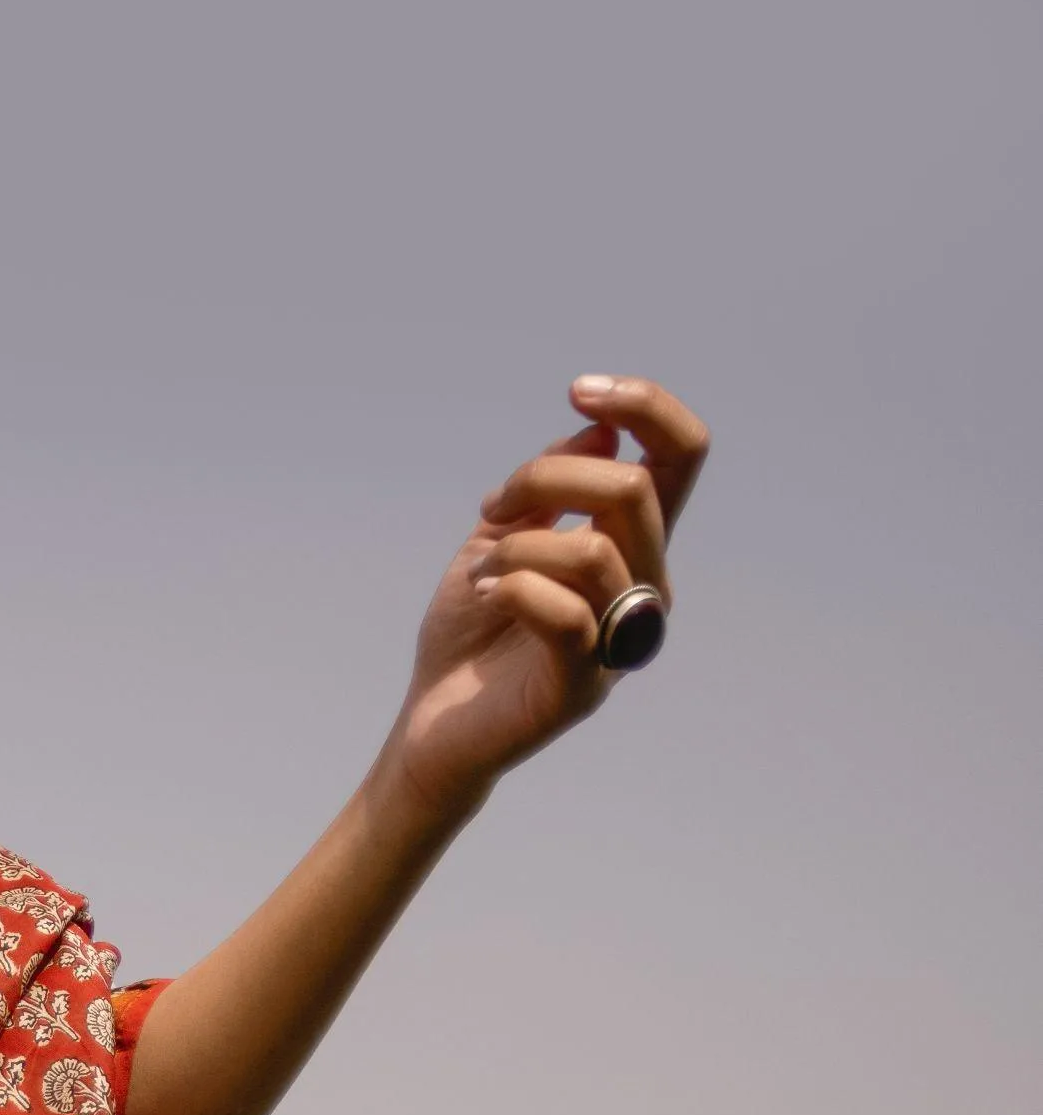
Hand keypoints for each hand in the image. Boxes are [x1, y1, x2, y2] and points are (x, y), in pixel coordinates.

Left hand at [386, 376, 709, 827]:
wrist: (433, 722)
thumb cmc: (473, 628)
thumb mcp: (501, 533)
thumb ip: (547, 486)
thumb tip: (600, 431)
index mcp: (633, 544)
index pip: (680, 457)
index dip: (646, 407)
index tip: (579, 392)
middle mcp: (644, 588)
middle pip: (633, 490)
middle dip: (547, 478)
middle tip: (494, 505)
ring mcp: (620, 641)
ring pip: (594, 552)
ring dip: (517, 546)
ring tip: (482, 569)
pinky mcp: (584, 686)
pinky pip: (564, 613)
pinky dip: (513, 587)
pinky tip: (485, 593)